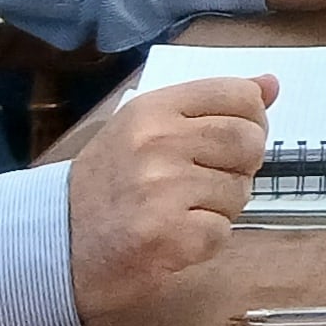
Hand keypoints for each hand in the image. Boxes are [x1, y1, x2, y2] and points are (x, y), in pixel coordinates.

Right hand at [68, 76, 271, 318]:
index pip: (239, 95)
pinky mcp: (167, 235)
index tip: (233, 140)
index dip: (252, 120)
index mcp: (154, 108)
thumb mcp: (146, 128)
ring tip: (181, 211)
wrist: (55, 242)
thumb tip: (270, 83)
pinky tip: (174, 237)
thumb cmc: (108, 183)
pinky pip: (222, 232)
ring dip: (221, 208)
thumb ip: (208, 105)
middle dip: (242, 166)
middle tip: (208, 181)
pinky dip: (206, 241)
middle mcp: (157, 142)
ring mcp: (161, 189)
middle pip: (249, 141)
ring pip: (240, 191)